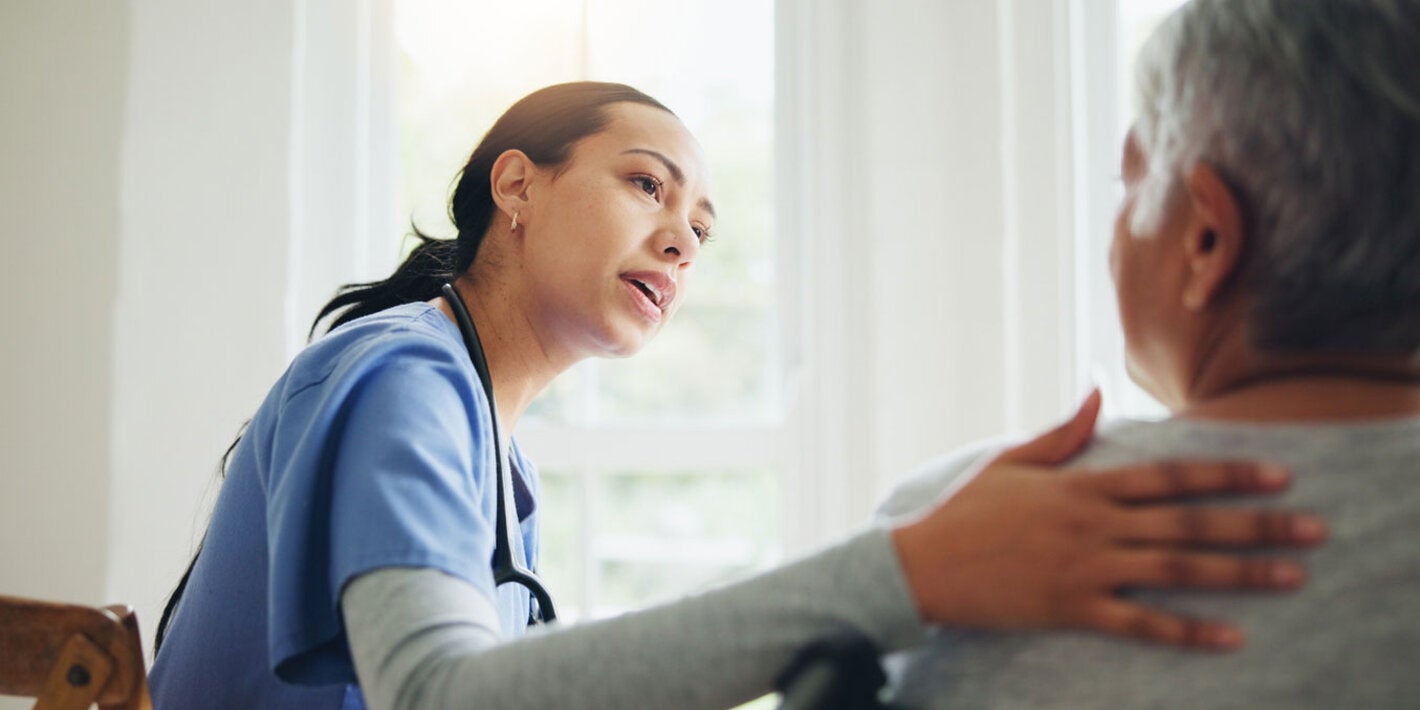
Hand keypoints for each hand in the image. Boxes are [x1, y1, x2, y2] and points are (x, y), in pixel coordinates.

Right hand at [891, 390, 1325, 650]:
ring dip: (1239, 574)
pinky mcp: (1070, 608)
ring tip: (1291, 576)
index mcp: (1082, 485)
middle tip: (1313, 529)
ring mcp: (1084, 568)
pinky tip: (1229, 635)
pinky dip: (1187, 631)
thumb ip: (1062, 432)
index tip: (1278, 474)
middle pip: (1189, 524)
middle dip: (1257, 524)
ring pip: (1176, 571)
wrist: (921, 565)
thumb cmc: (963, 511)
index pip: (1170, 477)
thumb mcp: (1010, 461)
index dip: (1228, 474)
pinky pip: (1140, 624)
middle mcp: (1092, 525)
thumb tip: (1097, 391)